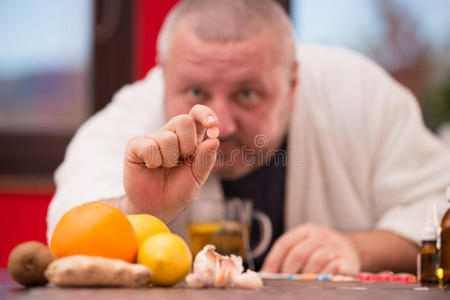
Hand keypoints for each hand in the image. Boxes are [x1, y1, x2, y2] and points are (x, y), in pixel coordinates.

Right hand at [122, 104, 218, 222]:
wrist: (156, 208)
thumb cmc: (177, 190)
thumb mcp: (198, 177)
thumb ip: (206, 159)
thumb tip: (214, 140)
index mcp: (189, 137)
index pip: (197, 113)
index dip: (206, 114)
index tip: (213, 126)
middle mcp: (170, 133)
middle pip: (184, 120)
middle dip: (188, 145)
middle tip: (181, 161)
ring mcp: (152, 138)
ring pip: (168, 138)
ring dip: (170, 160)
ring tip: (164, 168)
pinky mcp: (135, 145)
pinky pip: (149, 146)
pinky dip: (154, 162)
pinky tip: (150, 167)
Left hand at [261, 223, 360, 274]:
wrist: (352, 247)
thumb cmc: (321, 249)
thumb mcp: (305, 243)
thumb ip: (289, 254)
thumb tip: (267, 273)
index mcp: (306, 230)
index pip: (285, 243)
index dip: (273, 260)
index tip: (266, 274)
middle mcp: (320, 236)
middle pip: (298, 253)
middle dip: (288, 270)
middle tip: (284, 281)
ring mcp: (334, 247)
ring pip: (315, 261)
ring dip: (305, 276)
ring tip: (302, 282)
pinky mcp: (347, 260)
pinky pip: (332, 270)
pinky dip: (322, 277)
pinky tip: (319, 281)